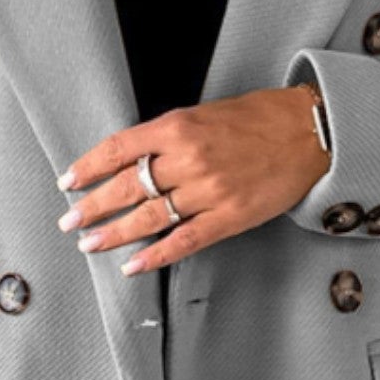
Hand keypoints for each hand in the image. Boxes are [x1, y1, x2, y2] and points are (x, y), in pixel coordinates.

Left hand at [55, 85, 328, 274]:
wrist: (311, 132)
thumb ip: (169, 136)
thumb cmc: (260, 118)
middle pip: (127, 186)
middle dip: (92, 206)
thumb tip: (132, 159)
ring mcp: (208, 191)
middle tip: (69, 221)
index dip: (88, 167)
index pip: (119, 149)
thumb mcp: (205, 113)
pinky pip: (183, 241)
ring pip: (149, 217)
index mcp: (179, 126)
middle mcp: (188, 158)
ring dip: (114, 233)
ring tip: (89, 244)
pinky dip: (155, 256)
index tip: (69, 181)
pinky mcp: (229, 217)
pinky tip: (132, 265)